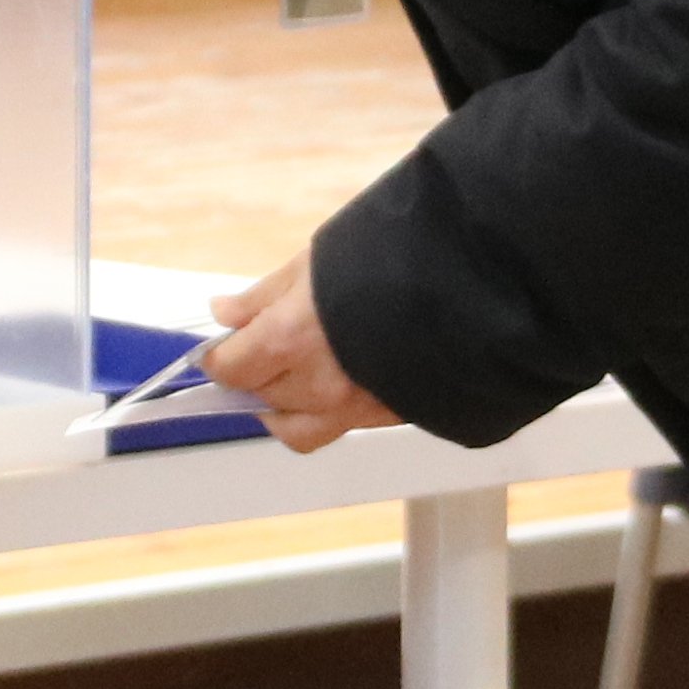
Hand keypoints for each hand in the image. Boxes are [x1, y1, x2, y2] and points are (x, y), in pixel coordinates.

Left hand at [204, 247, 403, 453]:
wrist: (469, 284)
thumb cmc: (391, 259)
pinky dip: (320, 414)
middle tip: (266, 346)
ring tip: (296, 371)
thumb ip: (263, 297)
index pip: (229, 368)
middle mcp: (316, 384)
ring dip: (283, 403)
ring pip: (292, 426)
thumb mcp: (314, 264)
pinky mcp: (383, 418)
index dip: (220, 357)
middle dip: (254, 373)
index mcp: (289, 338)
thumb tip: (224, 313)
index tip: (221, 348)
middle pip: (258, 396)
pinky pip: (333, 430)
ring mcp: (351, 408)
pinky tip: (333, 383)